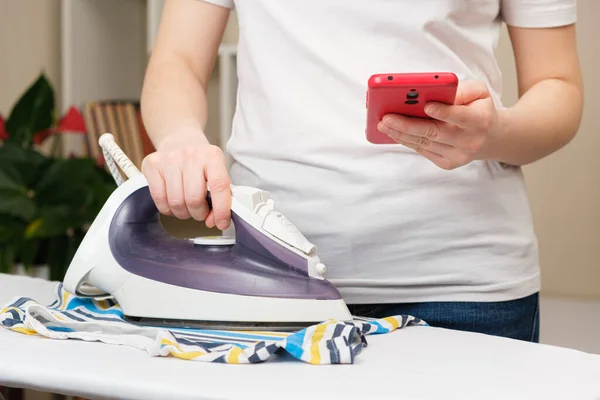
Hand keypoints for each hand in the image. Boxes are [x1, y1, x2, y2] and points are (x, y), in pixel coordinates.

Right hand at [141, 132, 231, 229]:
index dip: (222, 210)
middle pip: (194, 199)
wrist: (180, 139)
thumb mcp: (217, 172)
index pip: (219, 186)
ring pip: (176, 202)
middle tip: (200, 211)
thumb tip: (213, 221)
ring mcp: (169, 159)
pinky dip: (167, 209)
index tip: (222, 223)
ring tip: (186, 206)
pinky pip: (159, 199)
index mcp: (213, 157)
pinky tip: (172, 202)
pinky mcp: (152, 165)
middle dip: (199, 214)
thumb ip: (220, 197)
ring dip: (183, 213)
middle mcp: (191, 155)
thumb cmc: (201, 161)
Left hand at [377, 80, 501, 169]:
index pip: (459, 116)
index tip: (426, 106)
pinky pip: (422, 150)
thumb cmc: (479, 109)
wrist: (490, 138)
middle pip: (434, 133)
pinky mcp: (447, 163)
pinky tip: (392, 132)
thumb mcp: (479, 92)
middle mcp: (468, 141)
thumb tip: (432, 91)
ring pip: (424, 143)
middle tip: (386, 117)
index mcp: (479, 120)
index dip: (443, 112)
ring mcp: (457, 155)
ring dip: (400, 133)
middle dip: (407, 125)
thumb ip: (460, 89)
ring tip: (382, 124)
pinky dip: (406, 140)